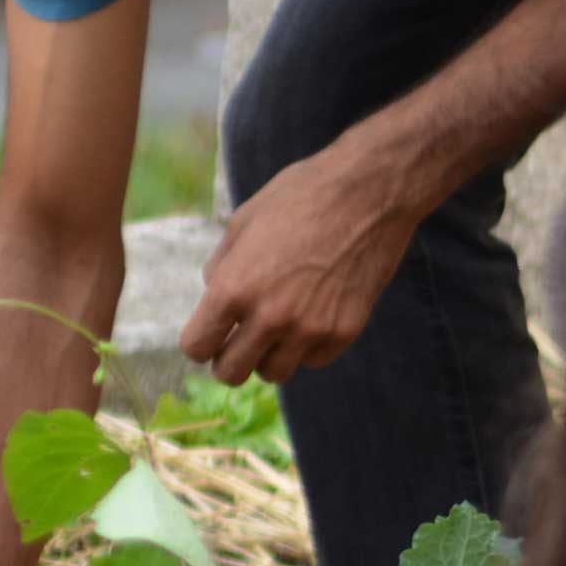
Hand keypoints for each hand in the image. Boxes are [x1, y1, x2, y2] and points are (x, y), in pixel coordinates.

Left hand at [184, 148, 425, 385]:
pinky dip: (307, 346)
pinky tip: (311, 316)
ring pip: (273, 373)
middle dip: (228, 358)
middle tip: (239, 339)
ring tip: (276, 326)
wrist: (369, 191)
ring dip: (268, 355)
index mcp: (233, 288)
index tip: (210, 332)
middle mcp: (269, 316)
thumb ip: (221, 267)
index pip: (196, 347)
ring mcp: (310, 328)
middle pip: (230, 373)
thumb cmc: (300, 197)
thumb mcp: (242, 223)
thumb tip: (212, 297)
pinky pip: (313, 360)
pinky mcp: (345, 331)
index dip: (200, 341)